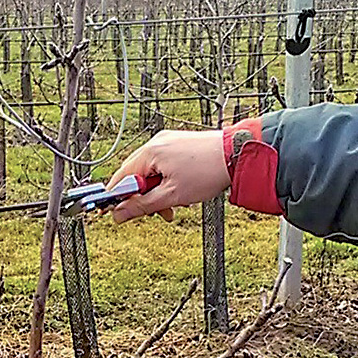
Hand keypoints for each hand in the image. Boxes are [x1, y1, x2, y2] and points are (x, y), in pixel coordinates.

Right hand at [106, 130, 230, 222]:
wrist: (239, 154)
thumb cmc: (208, 172)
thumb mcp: (171, 196)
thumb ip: (141, 206)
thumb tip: (118, 215)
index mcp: (149, 152)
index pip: (121, 177)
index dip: (118, 198)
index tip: (118, 213)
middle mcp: (156, 143)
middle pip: (136, 175)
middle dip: (145, 197)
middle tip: (160, 213)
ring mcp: (169, 142)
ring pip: (152, 172)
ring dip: (159, 192)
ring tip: (175, 204)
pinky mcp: (180, 144)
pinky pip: (165, 166)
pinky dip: (169, 181)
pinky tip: (182, 191)